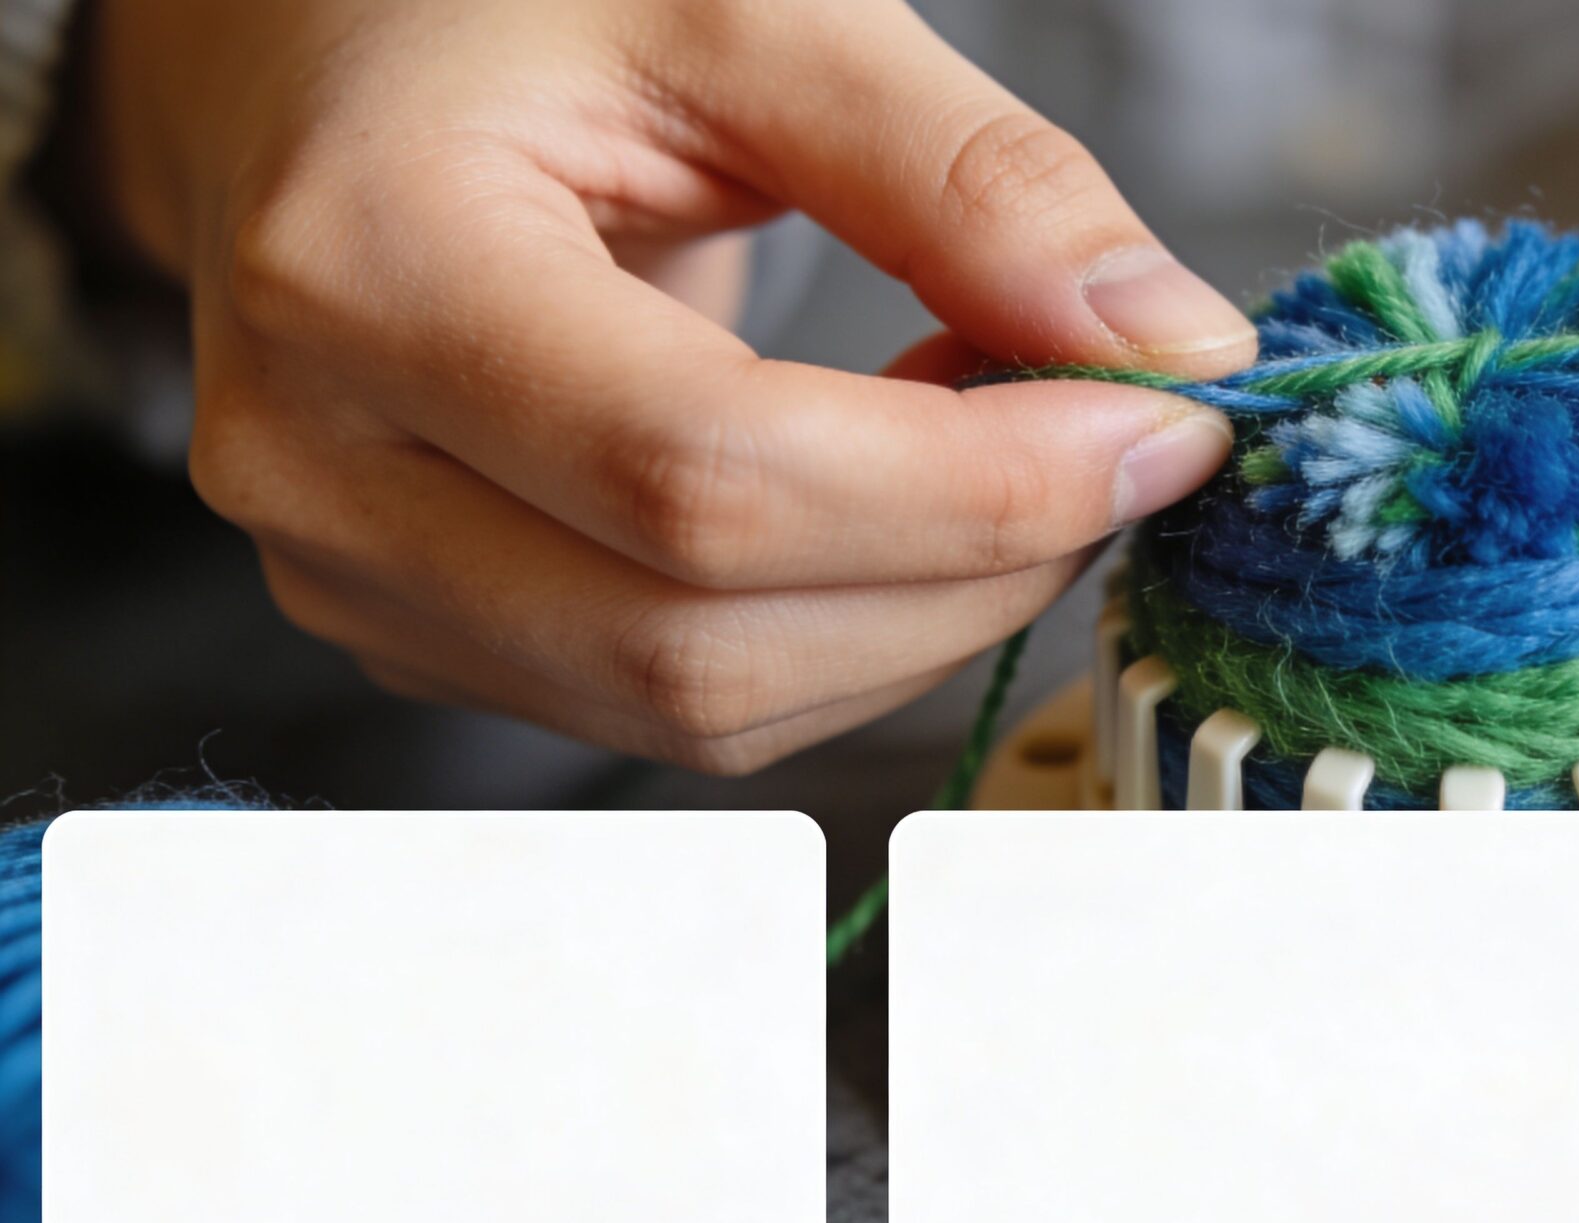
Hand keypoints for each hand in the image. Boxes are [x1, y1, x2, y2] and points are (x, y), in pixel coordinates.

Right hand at [84, 0, 1252, 771]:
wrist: (326, 76)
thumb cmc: (518, 16)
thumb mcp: (751, 16)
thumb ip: (968, 175)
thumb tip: (1169, 344)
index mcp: (371, 267)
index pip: (707, 475)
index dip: (975, 485)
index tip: (1159, 423)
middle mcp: (325, 464)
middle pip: (708, 638)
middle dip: (975, 566)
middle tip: (1115, 441)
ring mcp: (356, 579)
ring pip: (708, 711)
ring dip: (922, 613)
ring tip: (993, 442)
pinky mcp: (424, 636)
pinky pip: (682, 711)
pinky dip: (844, 633)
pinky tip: (890, 500)